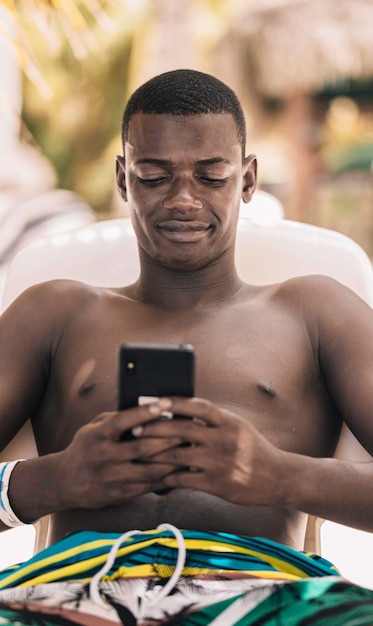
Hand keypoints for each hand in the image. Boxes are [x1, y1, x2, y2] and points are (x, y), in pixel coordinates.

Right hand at [53, 401, 182, 509]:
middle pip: (142, 448)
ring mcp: (112, 478)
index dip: (145, 412)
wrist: (64, 482)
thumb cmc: (86, 448)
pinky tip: (181, 470)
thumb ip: (116, 419)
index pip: (123, 421)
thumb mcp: (93, 428)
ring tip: (192, 450)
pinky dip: (167, 478)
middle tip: (190, 429)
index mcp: (98, 436)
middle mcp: (104, 457)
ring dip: (173, 460)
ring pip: (150, 470)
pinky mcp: (120, 494)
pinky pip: (149, 486)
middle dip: (169, 438)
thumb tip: (147, 409)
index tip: (165, 403)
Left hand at [135, 397, 287, 506]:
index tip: (155, 402)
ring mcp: (219, 462)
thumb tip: (182, 411)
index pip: (197, 406)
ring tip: (139, 453)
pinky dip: (167, 476)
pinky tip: (157, 476)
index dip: (174, 402)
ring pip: (177, 455)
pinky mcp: (216, 484)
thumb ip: (213, 420)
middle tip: (135, 430)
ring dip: (155, 454)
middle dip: (154, 429)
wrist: (279, 477)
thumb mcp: (238, 427)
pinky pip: (183, 479)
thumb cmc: (253, 449)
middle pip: (181, 430)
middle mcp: (222, 439)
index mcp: (228, 421)